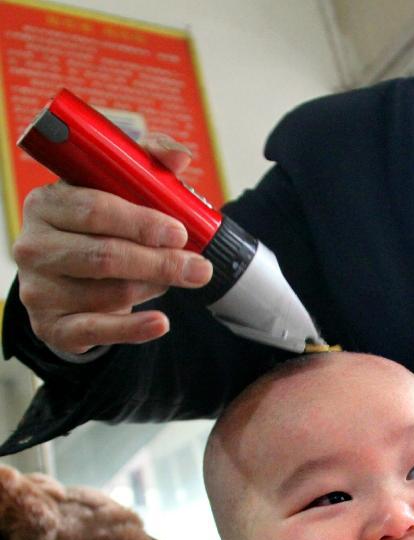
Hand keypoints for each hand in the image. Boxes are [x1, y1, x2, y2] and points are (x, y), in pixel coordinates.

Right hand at [13, 134, 212, 354]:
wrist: (64, 283)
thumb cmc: (94, 230)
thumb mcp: (112, 192)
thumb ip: (144, 166)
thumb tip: (178, 156)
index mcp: (47, 204)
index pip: (94, 210)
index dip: (141, 222)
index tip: (180, 232)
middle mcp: (35, 247)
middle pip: (104, 256)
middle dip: (159, 262)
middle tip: (198, 268)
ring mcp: (38, 290)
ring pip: (110, 293)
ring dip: (152, 288)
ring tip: (169, 280)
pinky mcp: (52, 327)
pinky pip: (98, 331)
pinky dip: (134, 329)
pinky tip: (160, 323)